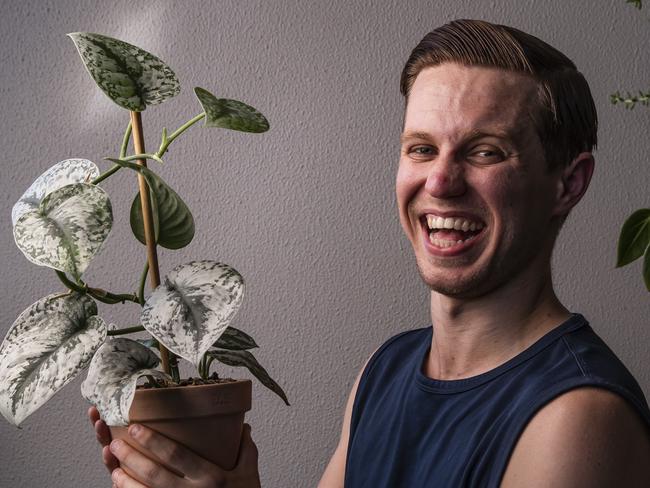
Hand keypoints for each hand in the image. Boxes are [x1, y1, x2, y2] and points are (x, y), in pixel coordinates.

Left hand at [88, 406, 260, 487]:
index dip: (154, 441)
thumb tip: (244, 427)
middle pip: (155, 474)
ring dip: (126, 482)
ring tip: (114, 469)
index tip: (136, 428)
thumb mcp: (249, 476)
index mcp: (211, 478)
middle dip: (132, 458)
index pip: (177, 455)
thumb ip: (246, 450)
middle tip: (116, 444)